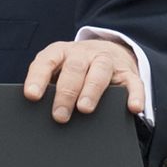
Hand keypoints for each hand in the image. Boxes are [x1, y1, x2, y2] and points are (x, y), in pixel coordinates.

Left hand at [22, 39, 145, 122]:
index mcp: (59, 52)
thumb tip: (38, 110)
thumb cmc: (72, 69)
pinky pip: (134, 82)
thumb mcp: (57, 71)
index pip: (45, 62)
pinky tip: (134, 108)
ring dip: (91, 91)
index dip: (37, 78)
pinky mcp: (128, 72)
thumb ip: (48, 85)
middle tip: (59, 115)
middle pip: (74, 69)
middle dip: (66, 93)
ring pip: (100, 72)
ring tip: (85, 109)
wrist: (106, 51)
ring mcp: (106, 61)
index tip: (31, 96)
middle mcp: (82, 53)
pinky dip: (135, 95)